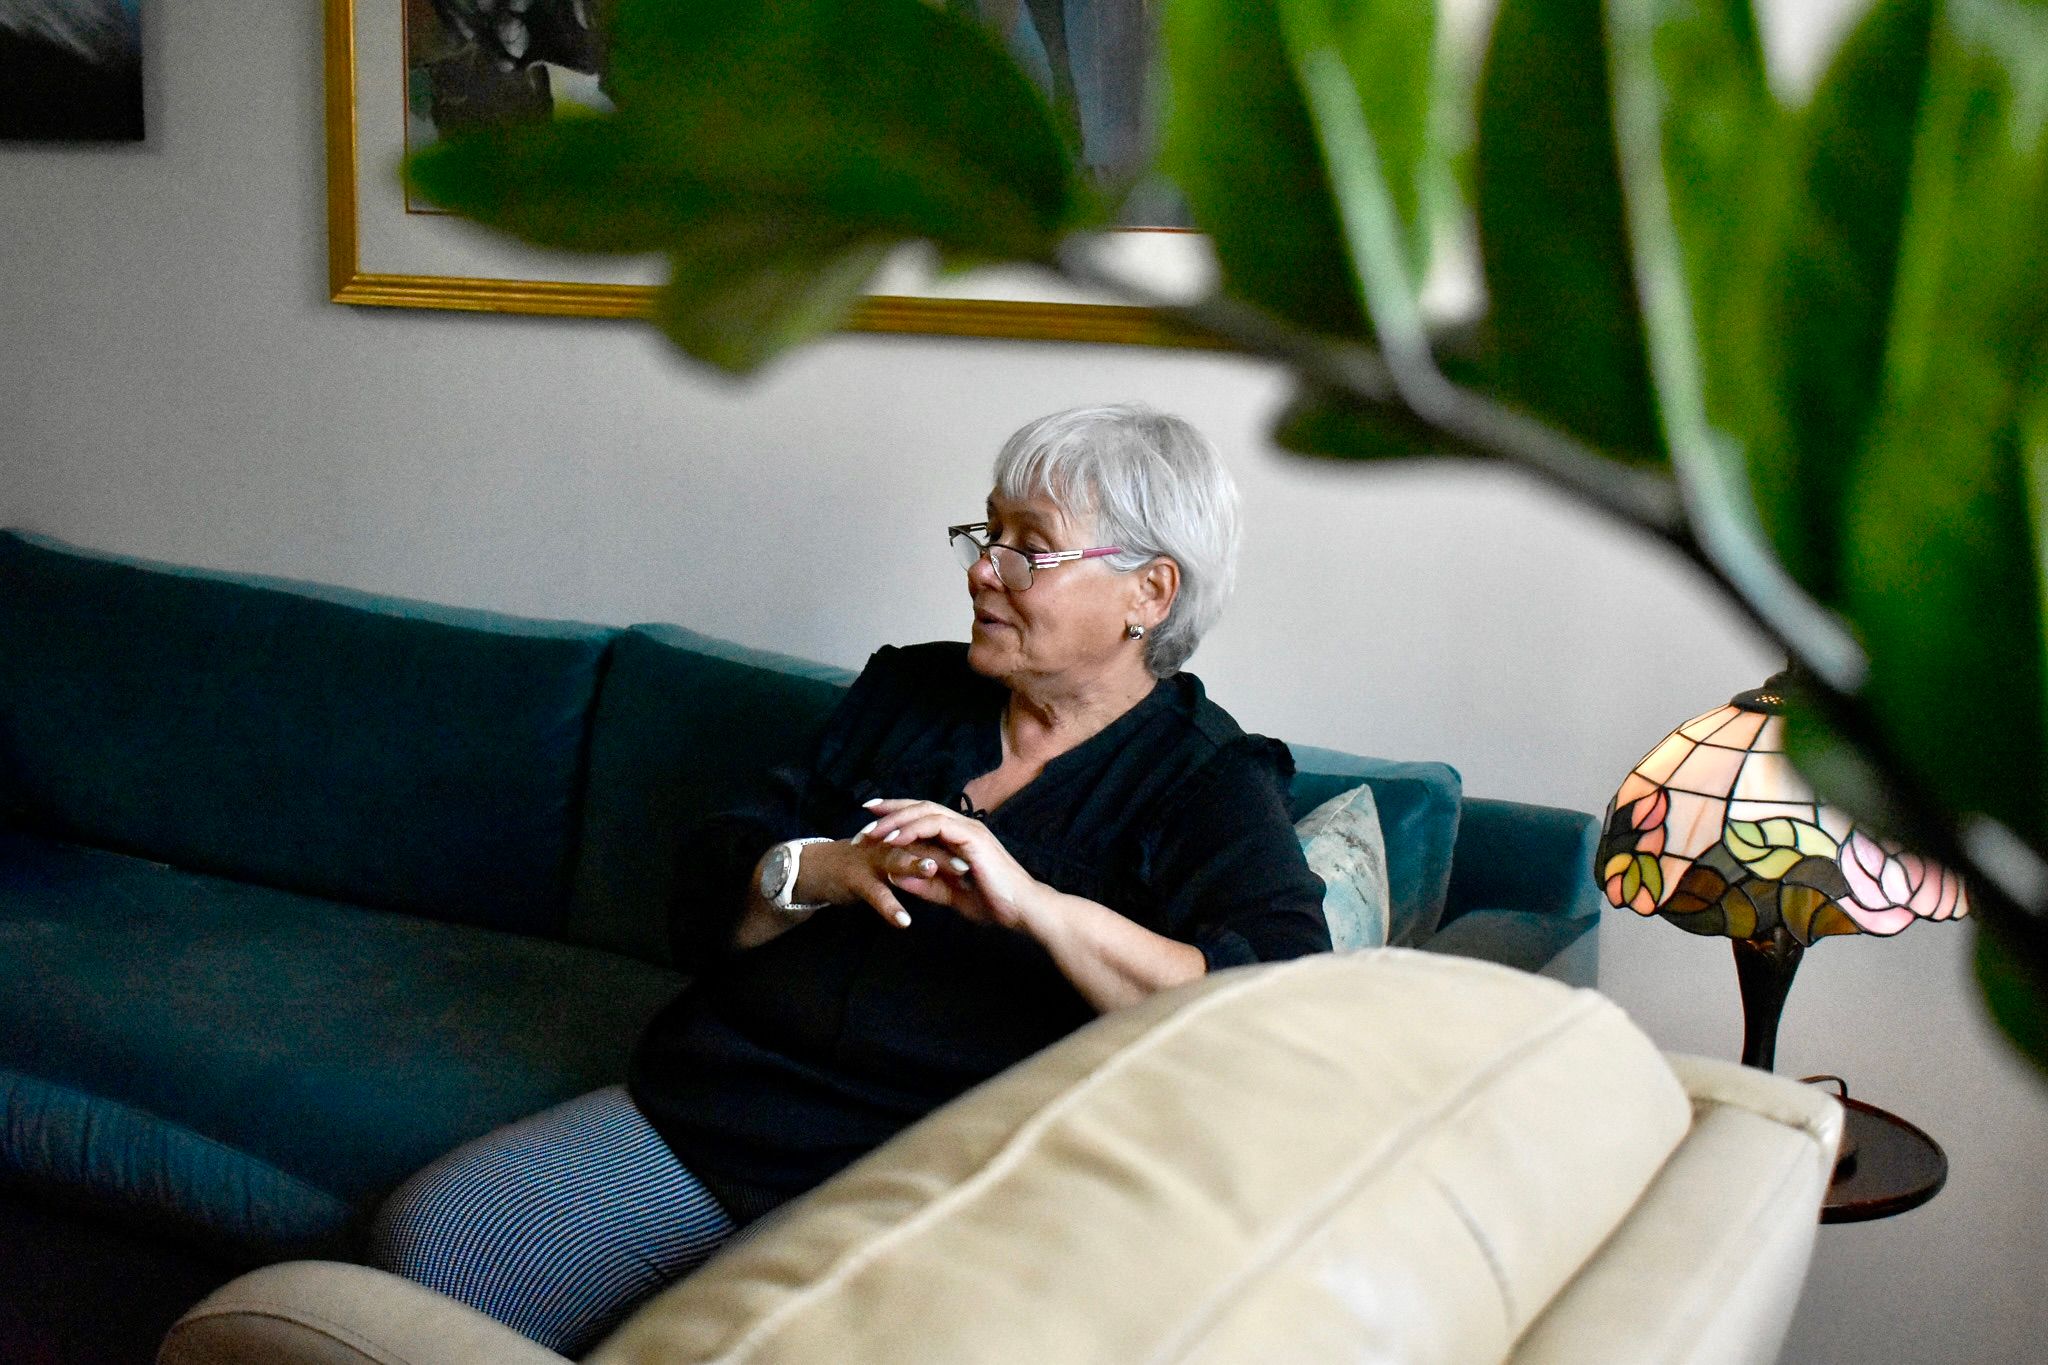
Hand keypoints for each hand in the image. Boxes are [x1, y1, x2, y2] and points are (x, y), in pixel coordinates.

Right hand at [797, 833, 968, 931]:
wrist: (819, 871)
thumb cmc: (860, 868)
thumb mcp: (892, 867)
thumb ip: (917, 871)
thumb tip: (948, 877)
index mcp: (900, 842)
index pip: (932, 842)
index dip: (954, 850)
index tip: (978, 864)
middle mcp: (887, 845)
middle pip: (918, 845)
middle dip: (942, 855)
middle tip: (966, 866)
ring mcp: (870, 859)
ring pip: (895, 859)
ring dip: (913, 865)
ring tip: (932, 873)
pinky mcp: (855, 878)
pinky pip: (874, 892)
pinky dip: (888, 906)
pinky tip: (903, 921)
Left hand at [852, 798, 1047, 933]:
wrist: (1023, 911)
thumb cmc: (993, 903)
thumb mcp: (950, 895)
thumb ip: (924, 883)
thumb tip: (894, 876)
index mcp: (960, 835)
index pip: (924, 815)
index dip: (897, 812)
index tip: (871, 816)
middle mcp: (964, 826)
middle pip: (920, 805)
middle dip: (890, 809)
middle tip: (864, 813)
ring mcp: (969, 829)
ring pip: (925, 811)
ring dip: (895, 820)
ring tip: (872, 831)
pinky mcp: (972, 837)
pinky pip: (936, 826)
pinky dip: (912, 830)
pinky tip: (893, 839)